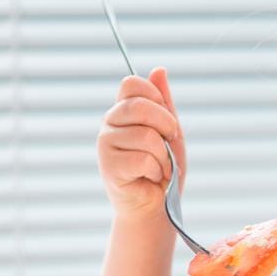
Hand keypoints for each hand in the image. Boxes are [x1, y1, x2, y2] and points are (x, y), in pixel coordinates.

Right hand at [97, 66, 185, 219]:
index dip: (155, 99)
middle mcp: (109, 123)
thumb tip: (159, 69)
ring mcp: (105, 144)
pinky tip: (149, 178)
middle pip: (140, 106)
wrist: (156, 206)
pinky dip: (156, 171)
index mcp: (122, 110)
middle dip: (166, 126)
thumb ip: (164, 102)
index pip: (132, 83)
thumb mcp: (170, 131)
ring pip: (146, 136)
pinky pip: (143, 159)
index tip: (166, 120)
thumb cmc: (163, 168)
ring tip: (159, 168)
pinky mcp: (108, 166)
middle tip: (169, 144)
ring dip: (163, 156)